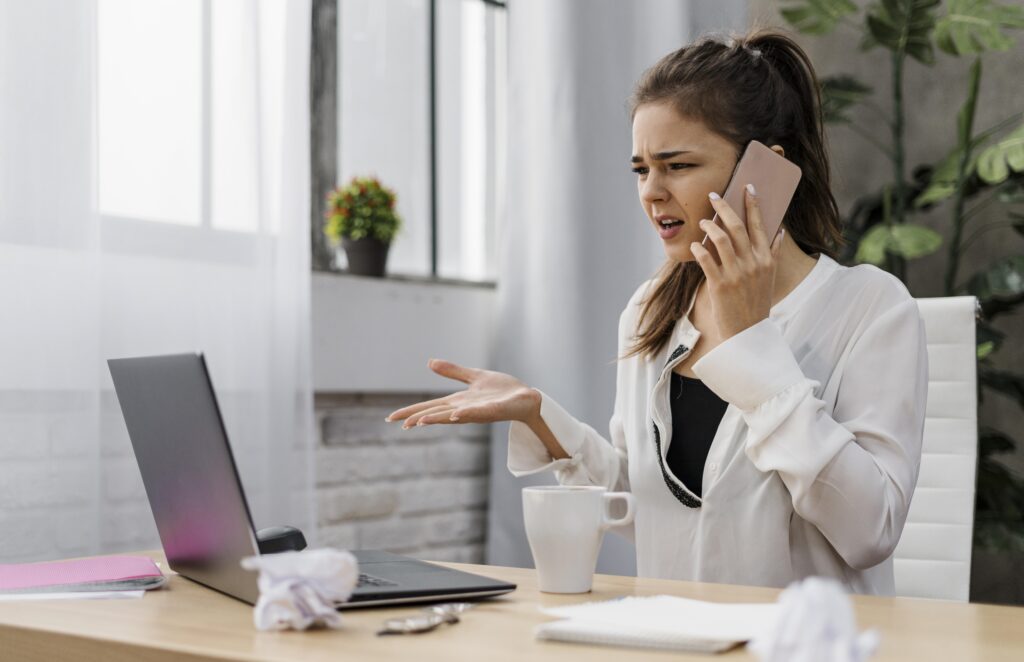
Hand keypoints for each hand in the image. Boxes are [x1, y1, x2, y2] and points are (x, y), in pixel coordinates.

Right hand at [385, 359, 540, 428]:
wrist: (526, 397)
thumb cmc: (502, 390)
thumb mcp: (474, 377)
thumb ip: (453, 371)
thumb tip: (429, 362)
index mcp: (458, 401)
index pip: (430, 406)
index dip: (411, 411)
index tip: (392, 418)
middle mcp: (465, 409)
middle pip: (437, 414)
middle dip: (419, 418)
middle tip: (401, 424)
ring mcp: (478, 411)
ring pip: (453, 416)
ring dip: (438, 419)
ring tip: (420, 422)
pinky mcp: (493, 411)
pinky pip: (477, 413)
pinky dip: (465, 414)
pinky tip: (455, 415)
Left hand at [690, 184, 784, 339]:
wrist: (748, 333)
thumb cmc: (755, 303)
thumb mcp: (768, 277)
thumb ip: (772, 253)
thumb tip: (779, 231)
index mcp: (765, 259)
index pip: (760, 225)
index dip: (752, 204)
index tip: (747, 187)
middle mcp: (753, 264)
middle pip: (738, 227)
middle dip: (725, 207)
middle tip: (714, 195)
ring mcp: (736, 274)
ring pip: (721, 239)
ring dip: (709, 226)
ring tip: (702, 221)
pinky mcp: (720, 285)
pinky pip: (706, 260)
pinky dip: (698, 248)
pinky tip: (694, 245)